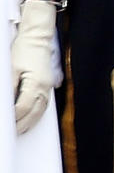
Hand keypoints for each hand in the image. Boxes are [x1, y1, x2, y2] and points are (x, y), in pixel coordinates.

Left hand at [11, 0, 56, 134]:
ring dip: (29, 123)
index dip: (13, 118)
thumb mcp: (11, 69)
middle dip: (21, 125)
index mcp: (36, 84)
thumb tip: (6, 104)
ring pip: (39, 112)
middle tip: (11, 134)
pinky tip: (29, 119)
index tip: (6, 125)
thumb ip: (9, 88)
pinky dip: (36, 115)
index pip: (23, 108)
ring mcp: (47, 87)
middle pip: (33, 114)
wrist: (37, 37)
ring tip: (19, 131)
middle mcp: (44, 88)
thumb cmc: (24, 49)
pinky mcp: (47, 85)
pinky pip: (43, 106)